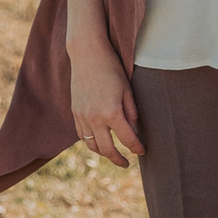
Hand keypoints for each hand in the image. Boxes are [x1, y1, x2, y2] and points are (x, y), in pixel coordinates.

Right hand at [69, 39, 144, 168]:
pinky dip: (91, 141)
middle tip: (126, 163)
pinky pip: (82, 134)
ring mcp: (82, 116)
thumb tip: (134, 132)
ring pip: (92, 145)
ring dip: (103, 152)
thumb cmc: (112, 68)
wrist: (87, 54)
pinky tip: (99, 140)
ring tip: (113, 153)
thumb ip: (131, 113)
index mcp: (112, 112)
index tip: (142, 151)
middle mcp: (95, 118)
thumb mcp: (128, 90)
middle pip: (107, 149)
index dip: (137, 148)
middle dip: (118, 159)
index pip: (127, 139)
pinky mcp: (75, 112)